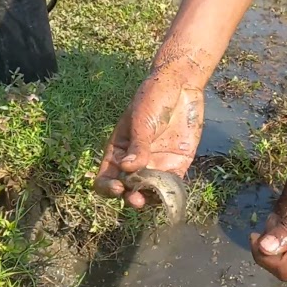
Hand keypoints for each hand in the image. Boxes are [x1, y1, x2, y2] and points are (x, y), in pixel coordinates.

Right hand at [93, 72, 203, 208]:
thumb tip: (127, 169)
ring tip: (153, 199)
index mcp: (118, 151)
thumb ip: (137, 145)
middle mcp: (135, 163)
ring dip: (150, 199)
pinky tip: (171, 195)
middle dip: (130, 198)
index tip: (118, 188)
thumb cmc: (152, 99)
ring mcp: (156, 165)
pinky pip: (172, 186)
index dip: (108, 187)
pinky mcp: (176, 165)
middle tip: (137, 199)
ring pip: (149, 192)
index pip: (106, 176)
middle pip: (127, 189)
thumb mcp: (140, 120)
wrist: (180, 86)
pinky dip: (170, 194)